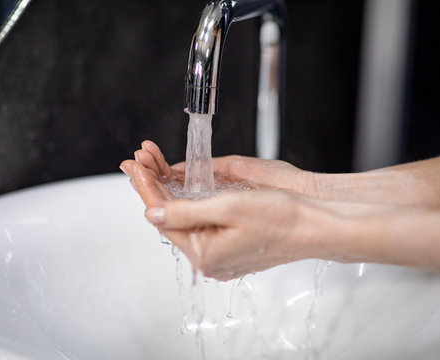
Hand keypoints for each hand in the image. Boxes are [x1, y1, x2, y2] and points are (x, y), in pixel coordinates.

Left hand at [119, 141, 320, 279]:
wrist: (316, 226)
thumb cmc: (281, 217)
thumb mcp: (228, 207)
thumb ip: (186, 212)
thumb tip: (153, 214)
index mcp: (205, 255)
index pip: (164, 218)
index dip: (147, 188)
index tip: (135, 166)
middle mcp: (209, 260)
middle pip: (171, 219)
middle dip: (154, 187)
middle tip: (139, 161)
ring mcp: (219, 255)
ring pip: (184, 220)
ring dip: (169, 192)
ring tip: (153, 166)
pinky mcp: (229, 247)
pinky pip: (199, 223)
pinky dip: (186, 202)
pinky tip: (177, 186)